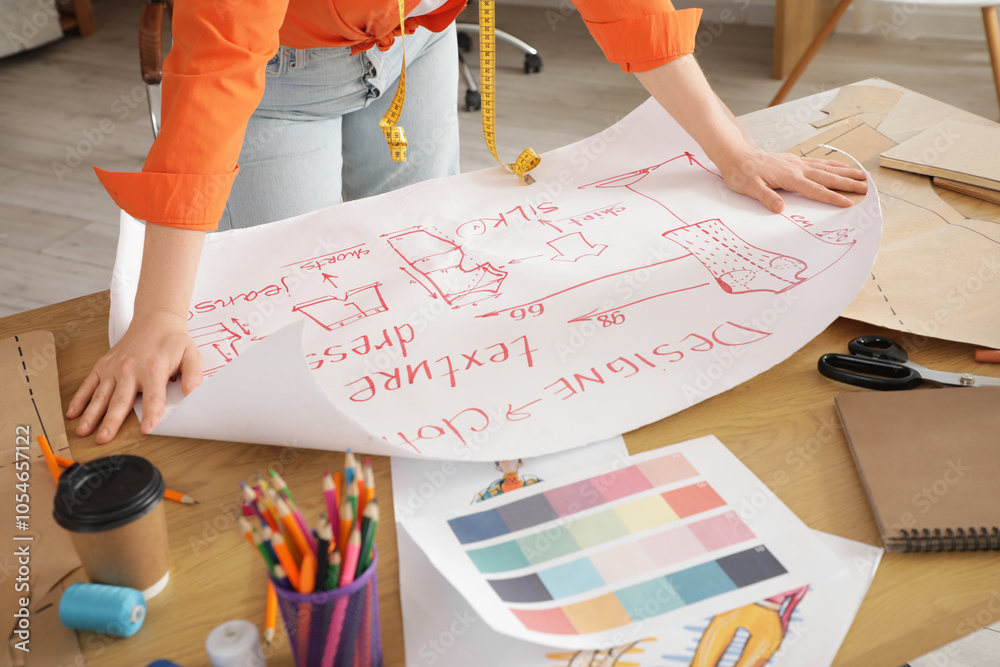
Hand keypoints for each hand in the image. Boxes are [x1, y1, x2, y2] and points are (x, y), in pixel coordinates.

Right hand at [66, 310, 203, 443]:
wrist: (155, 320)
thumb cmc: (173, 341)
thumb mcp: (191, 355)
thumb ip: (193, 376)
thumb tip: (194, 395)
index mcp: (153, 369)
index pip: (153, 397)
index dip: (150, 414)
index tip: (146, 430)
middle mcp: (130, 369)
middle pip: (120, 400)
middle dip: (111, 421)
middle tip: (104, 438)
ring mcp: (114, 368)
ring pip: (101, 395)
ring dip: (91, 414)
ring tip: (84, 431)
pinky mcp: (103, 365)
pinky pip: (89, 384)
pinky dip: (79, 399)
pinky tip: (73, 413)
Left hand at [715, 148, 867, 213]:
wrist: (736, 154)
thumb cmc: (741, 173)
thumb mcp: (750, 188)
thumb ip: (766, 198)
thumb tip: (781, 209)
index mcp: (789, 177)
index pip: (815, 190)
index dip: (833, 197)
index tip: (849, 203)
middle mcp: (797, 168)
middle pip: (828, 177)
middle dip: (849, 183)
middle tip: (868, 188)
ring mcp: (797, 163)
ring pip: (827, 167)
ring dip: (846, 172)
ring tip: (863, 176)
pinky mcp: (794, 160)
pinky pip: (819, 162)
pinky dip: (833, 164)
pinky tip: (842, 165)